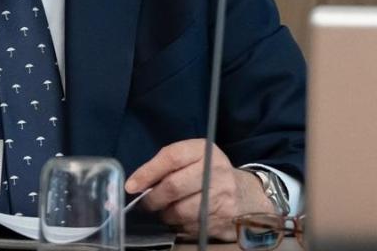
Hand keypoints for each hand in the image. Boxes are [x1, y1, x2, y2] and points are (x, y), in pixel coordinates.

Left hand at [126, 139, 273, 239]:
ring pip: (179, 211)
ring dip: (166, 214)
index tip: (131, 186)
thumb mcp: (192, 159)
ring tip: (167, 210)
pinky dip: (179, 225)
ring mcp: (221, 196)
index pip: (171, 157)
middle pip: (173, 186)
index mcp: (204, 150)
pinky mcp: (222, 218)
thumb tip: (135, 184)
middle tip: (146, 204)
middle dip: (153, 199)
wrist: (244, 195)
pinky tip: (183, 218)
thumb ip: (166, 165)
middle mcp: (216, 170)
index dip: (148, 172)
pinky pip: (189, 226)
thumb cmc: (208, 174)